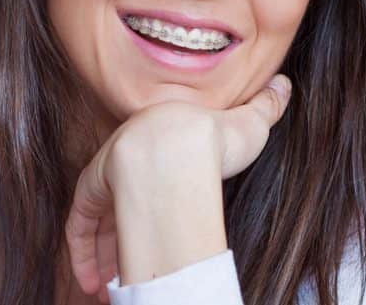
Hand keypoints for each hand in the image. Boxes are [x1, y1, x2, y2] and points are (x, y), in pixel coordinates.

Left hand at [64, 73, 292, 302]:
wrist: (184, 143)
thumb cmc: (217, 137)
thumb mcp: (249, 123)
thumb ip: (265, 106)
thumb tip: (286, 82)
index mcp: (160, 134)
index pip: (151, 167)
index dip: (153, 199)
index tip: (159, 227)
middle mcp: (129, 152)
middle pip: (123, 197)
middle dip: (125, 234)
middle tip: (132, 266)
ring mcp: (108, 171)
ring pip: (99, 218)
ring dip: (103, 255)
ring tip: (111, 288)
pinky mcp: (93, 190)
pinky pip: (79, 227)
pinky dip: (83, 256)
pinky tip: (94, 283)